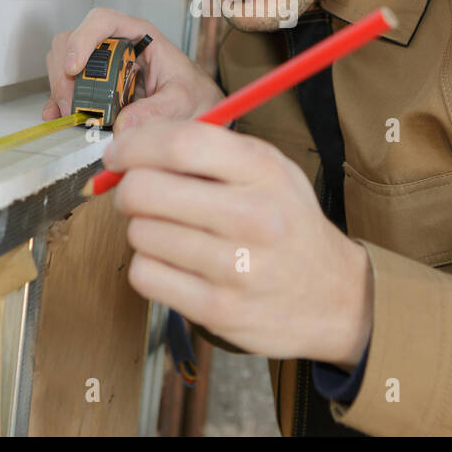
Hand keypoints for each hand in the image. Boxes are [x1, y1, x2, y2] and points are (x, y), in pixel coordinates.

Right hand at [42, 8, 224, 132]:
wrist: (197, 108)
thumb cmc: (194, 93)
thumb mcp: (183, 100)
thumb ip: (158, 110)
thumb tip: (124, 123)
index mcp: (140, 36)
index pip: (103, 20)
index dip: (83, 38)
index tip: (76, 67)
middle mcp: (117, 45)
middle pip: (74, 39)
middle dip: (66, 71)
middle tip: (72, 102)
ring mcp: (102, 65)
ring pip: (64, 60)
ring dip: (61, 87)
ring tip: (72, 112)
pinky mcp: (95, 86)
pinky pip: (67, 87)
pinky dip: (58, 101)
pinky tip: (59, 116)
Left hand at [103, 119, 372, 366]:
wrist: (333, 296)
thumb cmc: (288, 225)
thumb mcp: (268, 170)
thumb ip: (208, 149)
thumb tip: (131, 142)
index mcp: (264, 171)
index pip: (180, 143)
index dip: (134, 145)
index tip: (118, 153)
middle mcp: (253, 216)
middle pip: (145, 189)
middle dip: (126, 189)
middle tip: (136, 194)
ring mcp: (235, 267)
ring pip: (140, 233)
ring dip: (142, 230)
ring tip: (171, 233)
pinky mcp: (217, 309)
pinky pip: (145, 275)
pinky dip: (149, 267)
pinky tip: (175, 264)